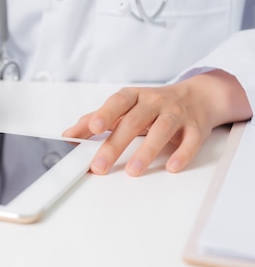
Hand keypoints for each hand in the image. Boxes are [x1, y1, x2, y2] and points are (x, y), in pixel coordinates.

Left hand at [63, 70, 251, 176]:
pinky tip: (172, 166)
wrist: (198, 96)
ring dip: (147, 151)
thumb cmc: (153, 104)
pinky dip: (183, 153)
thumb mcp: (124, 108)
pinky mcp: (196, 128)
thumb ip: (96, 119)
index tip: (93, 127)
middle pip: (134, 122)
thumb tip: (68, 135)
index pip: (118, 102)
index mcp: (135, 96)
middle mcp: (155, 102)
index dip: (106, 113)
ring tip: (133, 170)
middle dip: (116, 144)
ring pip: (162, 130)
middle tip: (100, 165)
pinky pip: (191, 140)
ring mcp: (177, 114)